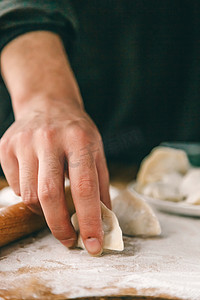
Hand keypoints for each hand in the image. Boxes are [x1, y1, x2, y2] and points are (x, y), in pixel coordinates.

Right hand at [0, 31, 110, 254]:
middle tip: (69, 239)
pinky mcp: (7, 147)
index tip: (93, 245)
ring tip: (55, 204)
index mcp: (79, 140)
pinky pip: (15, 186)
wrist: (47, 102)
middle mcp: (50, 139)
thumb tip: (105, 221)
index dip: (90, 220)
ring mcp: (25, 142)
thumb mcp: (97, 150)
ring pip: (28, 195)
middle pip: (49, 195)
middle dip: (59, 226)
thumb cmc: (76, 130)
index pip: (85, 187)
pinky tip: (38, 182)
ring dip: (44, 210)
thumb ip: (101, 185)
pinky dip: (29, 195)